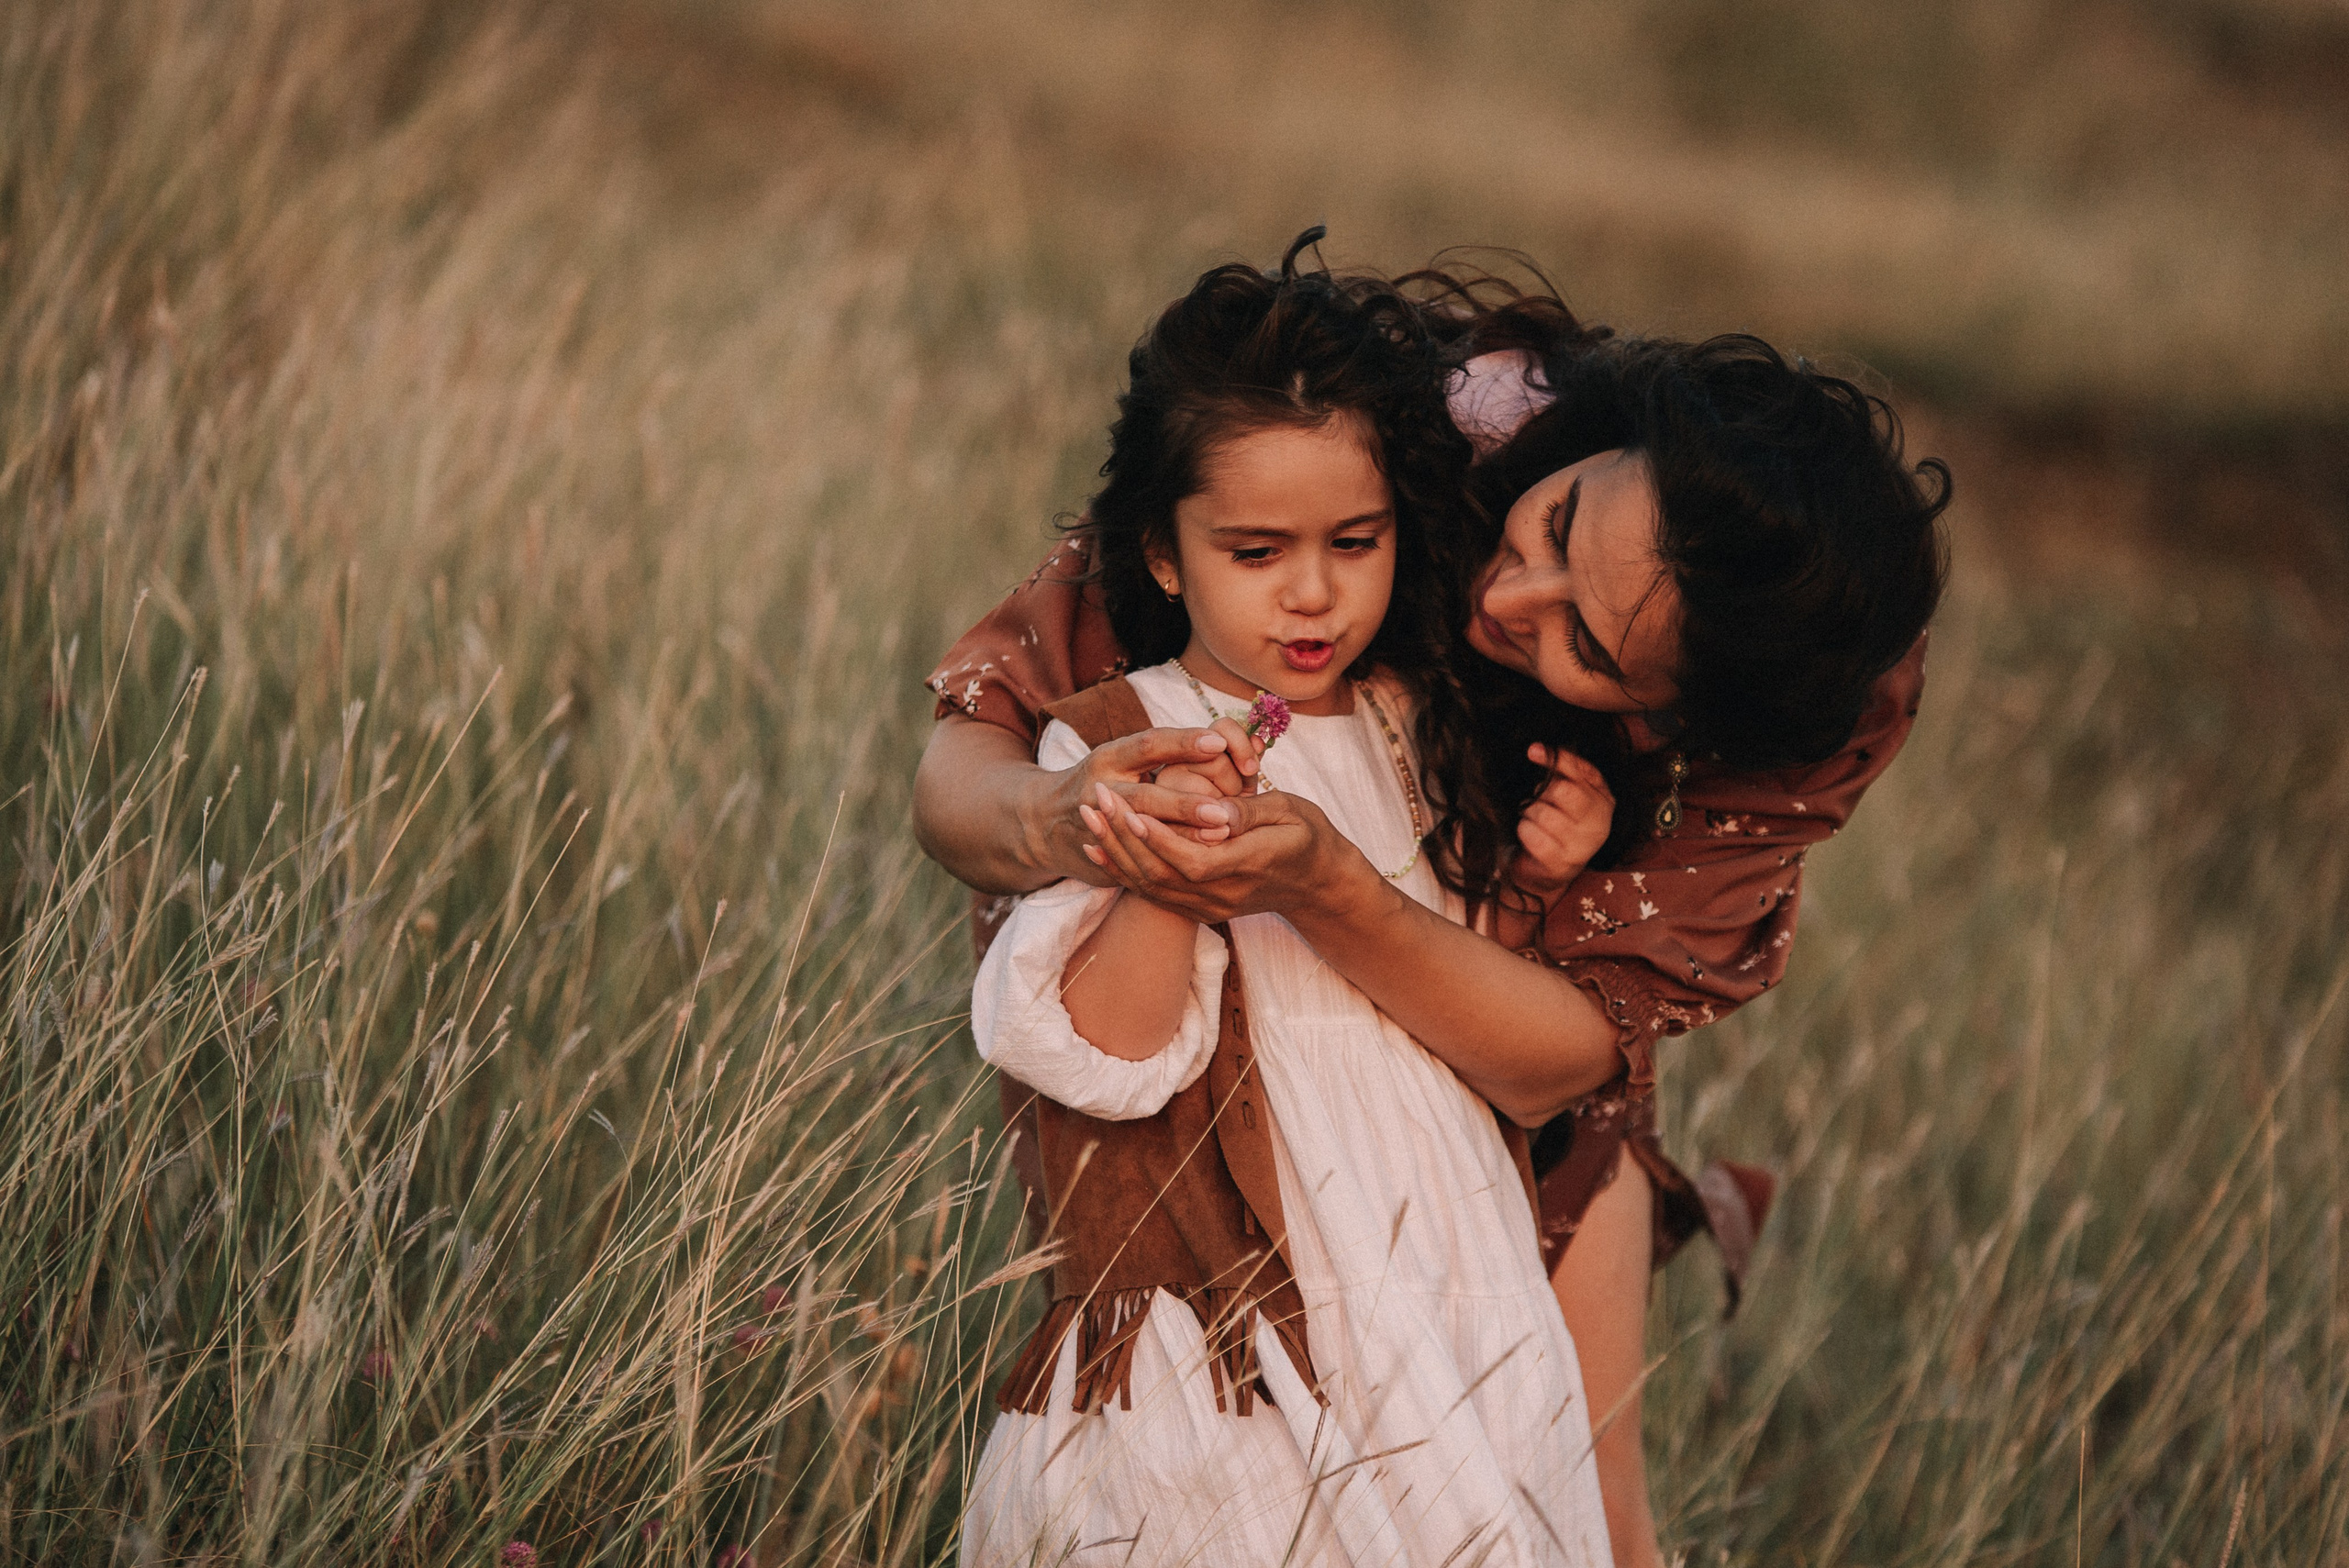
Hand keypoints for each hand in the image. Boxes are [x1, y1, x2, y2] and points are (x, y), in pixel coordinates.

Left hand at [1075, 785, 1366, 924]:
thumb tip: (1217, 808)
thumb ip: (1249, 811)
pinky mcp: (1200, 910)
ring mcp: (1211, 907)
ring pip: (1152, 887)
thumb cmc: (1307, 835)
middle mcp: (1225, 894)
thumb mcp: (1290, 812)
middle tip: (1095, 800)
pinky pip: (1154, 895)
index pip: (1193, 859)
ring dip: (1116, 853)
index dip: (1157, 836)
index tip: (1128, 806)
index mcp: (1250, 865)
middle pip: (1162, 874)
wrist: (1317, 884)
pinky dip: (1123, 871)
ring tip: (1089, 818)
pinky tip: (1098, 848)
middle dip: (1123, 838)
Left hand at [1512, 743, 1613, 901]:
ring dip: (1530, 814)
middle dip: (1542, 793)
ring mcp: (1582, 846)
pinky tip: (1531, 836)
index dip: (1557, 759)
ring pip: (1543, 813)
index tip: (1533, 750)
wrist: (1549, 871)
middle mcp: (1599, 823)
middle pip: (1563, 791)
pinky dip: (1525, 831)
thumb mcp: (1568, 794)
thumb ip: (1562, 770)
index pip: (1583, 771)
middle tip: (1539, 802)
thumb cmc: (1558, 824)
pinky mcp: (1562, 863)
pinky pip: (1532, 835)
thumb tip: (1537, 749)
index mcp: (1604, 801)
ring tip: (1536, 821)